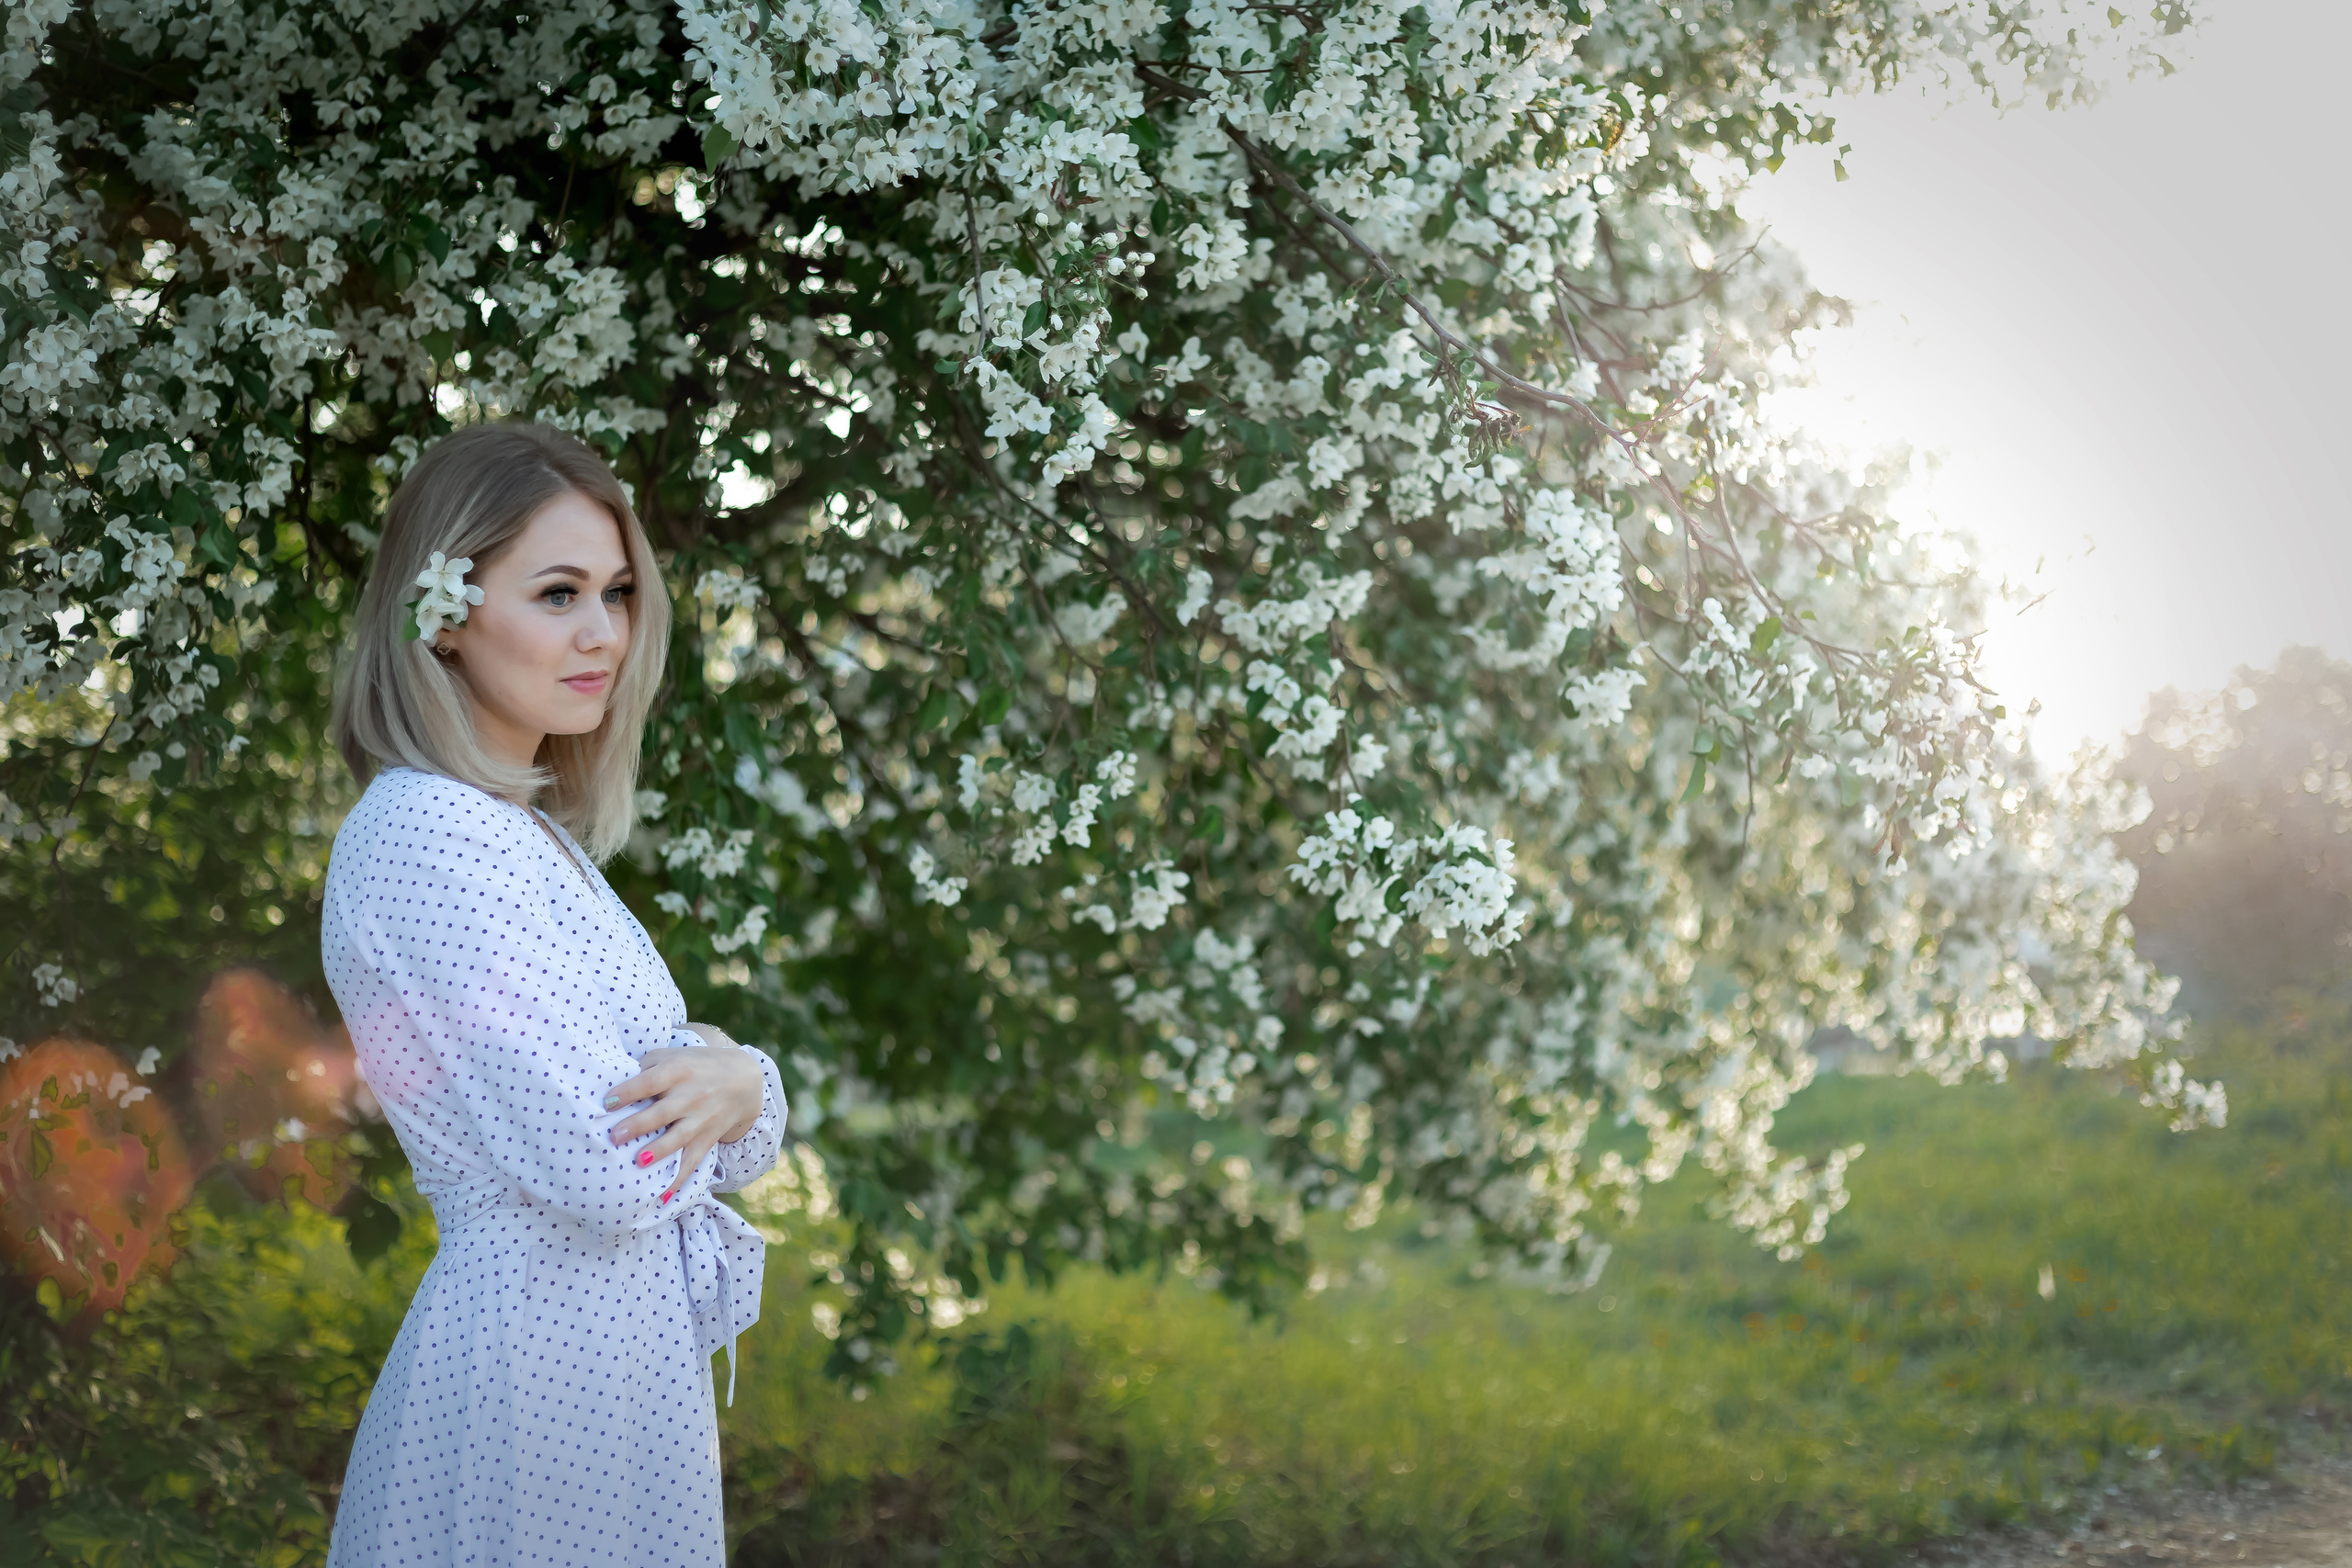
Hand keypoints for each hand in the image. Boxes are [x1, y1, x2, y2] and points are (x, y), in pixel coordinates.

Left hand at [603, 1028, 765, 1201]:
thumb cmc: (697, 1065)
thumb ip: (647, 1066)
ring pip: (679, 1137)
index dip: (629, 1092)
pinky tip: (664, 1196)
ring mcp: (701, 1119)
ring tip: (639, 1161)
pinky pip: (693, 1161)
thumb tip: (615, 1083)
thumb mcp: (674, 1055)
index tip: (608, 1103)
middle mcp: (691, 1095)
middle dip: (639, 1125)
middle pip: (663, 1112)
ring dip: (659, 1151)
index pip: (651, 1082)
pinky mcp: (708, 1138)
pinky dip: (679, 1179)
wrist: (745, 1079)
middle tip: (615, 1136)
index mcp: (679, 1070)